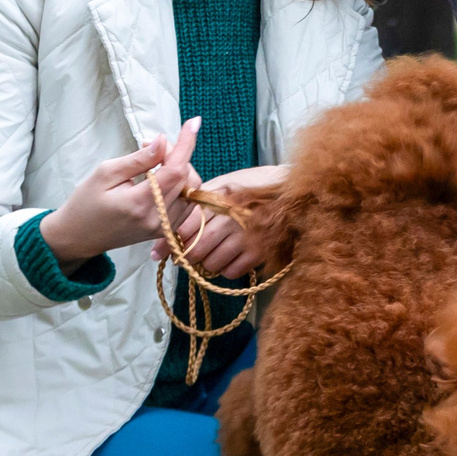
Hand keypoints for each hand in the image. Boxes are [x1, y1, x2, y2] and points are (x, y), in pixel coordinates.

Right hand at [40, 118, 201, 266]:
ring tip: (155, 163)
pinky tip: (162, 178)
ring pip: (191, 191)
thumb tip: (163, 141)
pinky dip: (180, 186)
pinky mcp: (165, 231)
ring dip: (180, 170)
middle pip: (187, 178)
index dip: (186, 144)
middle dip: (177, 155)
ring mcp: (163, 228)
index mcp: (139, 203)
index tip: (193, 122)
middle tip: (153, 147)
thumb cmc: (86, 202)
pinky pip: (187, 204)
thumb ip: (138, 159)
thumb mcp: (106, 173)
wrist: (78, 236)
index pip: (175, 170)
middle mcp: (156, 218)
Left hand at [156, 163, 289, 277]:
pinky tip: (231, 258)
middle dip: (187, 256)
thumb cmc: (254, 186)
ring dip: (207, 264)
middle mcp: (230, 218)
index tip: (161, 251)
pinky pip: (231, 272)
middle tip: (187, 256)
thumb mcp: (225, 183)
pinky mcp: (259, 252)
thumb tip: (171, 219)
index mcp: (218, 198)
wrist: (295, 194)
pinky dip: (227, 269)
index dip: (170, 241)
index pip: (185, 226)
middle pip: (195, 249)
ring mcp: (245, 237)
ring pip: (211, 264)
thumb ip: (200, 199)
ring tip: (214, 254)